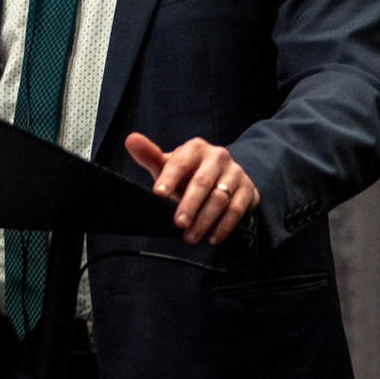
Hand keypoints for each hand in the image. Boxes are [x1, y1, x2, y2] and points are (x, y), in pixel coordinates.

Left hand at [124, 132, 259, 244]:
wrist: (222, 178)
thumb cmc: (189, 173)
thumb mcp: (169, 165)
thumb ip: (150, 156)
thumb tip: (131, 140)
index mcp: (196, 148)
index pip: (180, 162)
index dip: (169, 178)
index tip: (158, 194)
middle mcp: (218, 157)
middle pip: (202, 182)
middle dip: (189, 205)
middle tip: (178, 223)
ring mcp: (235, 173)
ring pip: (220, 198)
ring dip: (204, 220)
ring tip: (190, 236)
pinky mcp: (248, 189)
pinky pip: (236, 210)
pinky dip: (223, 226)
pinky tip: (211, 238)